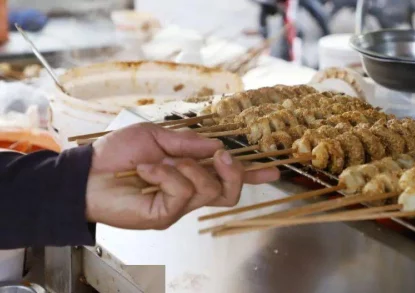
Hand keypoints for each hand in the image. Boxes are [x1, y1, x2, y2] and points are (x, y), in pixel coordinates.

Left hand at [85, 123, 279, 229]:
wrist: (87, 172)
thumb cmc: (117, 153)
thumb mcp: (157, 136)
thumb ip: (188, 143)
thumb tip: (218, 146)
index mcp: (190, 171)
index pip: (227, 176)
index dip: (252, 174)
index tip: (274, 169)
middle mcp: (189, 191)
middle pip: (230, 192)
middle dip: (235, 172)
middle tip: (223, 156)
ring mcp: (177, 206)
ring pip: (210, 190)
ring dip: (190, 168)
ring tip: (162, 161)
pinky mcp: (164, 216)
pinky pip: (183, 193)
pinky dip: (167, 174)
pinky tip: (146, 169)